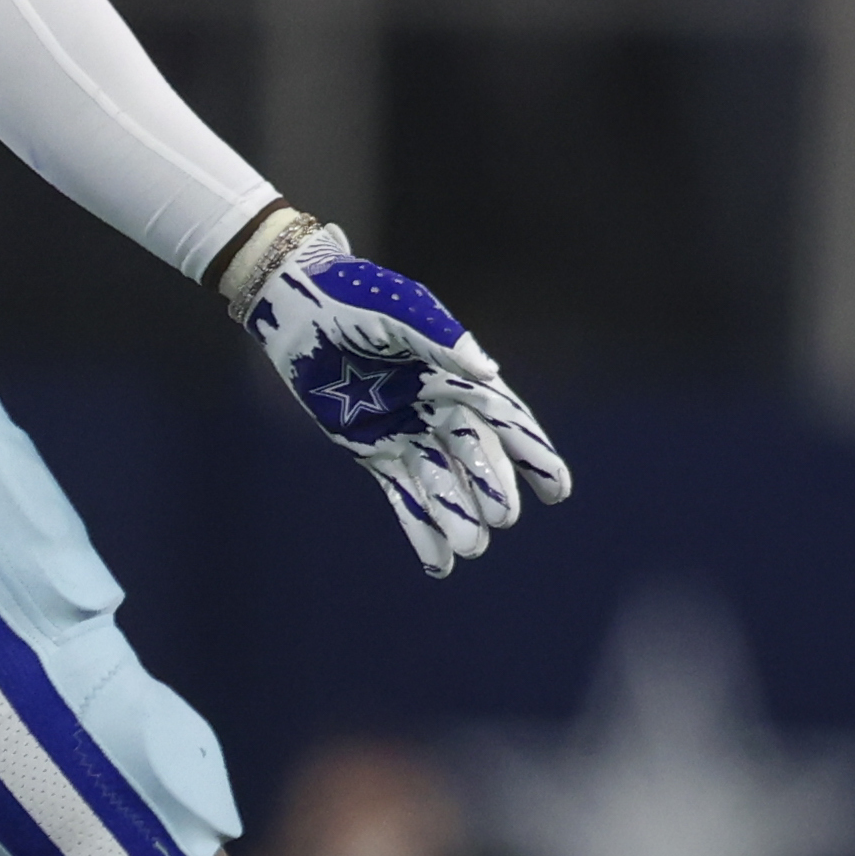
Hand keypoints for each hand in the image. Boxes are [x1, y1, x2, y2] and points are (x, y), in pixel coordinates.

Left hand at [240, 224, 570, 576]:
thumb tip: (489, 371)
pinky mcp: (371, 447)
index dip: (533, 454)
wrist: (297, 306)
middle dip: (492, 488)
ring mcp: (406, 429)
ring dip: (458, 514)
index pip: (504, 419)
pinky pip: (402, 492)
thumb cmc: (354, 296)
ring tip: (471, 548)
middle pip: (476, 456)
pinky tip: (438, 559)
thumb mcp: (399, 308)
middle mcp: (437, 405)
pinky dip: (420, 526)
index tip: (558, 489)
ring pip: (442, 481)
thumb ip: (441, 337)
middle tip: (503, 518)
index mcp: (455, 372)